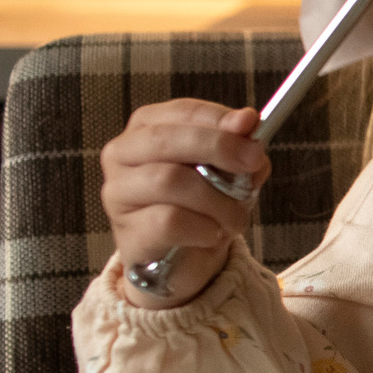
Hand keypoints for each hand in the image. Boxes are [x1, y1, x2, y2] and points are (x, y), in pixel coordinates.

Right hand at [102, 100, 270, 307]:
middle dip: (218, 147)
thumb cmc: (205, 205)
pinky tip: (212, 234)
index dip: (217, 117)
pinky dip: (203, 228)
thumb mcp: (231, 172)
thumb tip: (250, 122)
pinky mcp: (127, 231)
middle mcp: (123, 155)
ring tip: (235, 217)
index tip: (251, 125)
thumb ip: (241, 147)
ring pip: (169, 180)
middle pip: (166, 140)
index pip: (180, 111)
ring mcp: (119, 193)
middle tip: (253, 161)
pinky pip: (169, 221)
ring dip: (217, 199)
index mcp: (147, 129)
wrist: (186, 260)